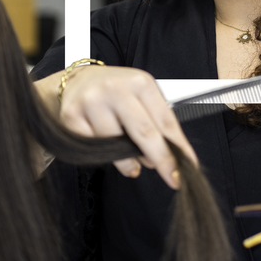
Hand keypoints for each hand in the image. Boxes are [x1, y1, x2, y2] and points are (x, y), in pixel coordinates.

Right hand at [56, 65, 196, 189]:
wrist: (77, 81)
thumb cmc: (115, 92)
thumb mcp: (141, 97)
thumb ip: (156, 124)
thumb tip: (165, 159)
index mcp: (140, 83)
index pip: (165, 121)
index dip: (178, 147)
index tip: (188, 166)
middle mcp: (116, 89)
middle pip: (144, 133)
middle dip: (161, 160)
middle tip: (172, 178)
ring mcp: (92, 102)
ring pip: (117, 146)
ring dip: (128, 161)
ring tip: (127, 156)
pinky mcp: (72, 117)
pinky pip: (95, 148)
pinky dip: (103, 154)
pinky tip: (104, 143)